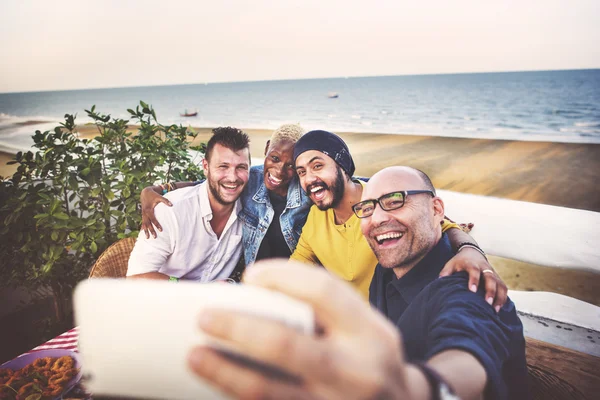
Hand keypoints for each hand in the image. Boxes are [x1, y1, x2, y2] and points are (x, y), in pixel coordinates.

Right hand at [140, 186, 171, 238]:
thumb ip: (165, 200)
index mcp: (148, 209)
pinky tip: (144, 232)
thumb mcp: (159, 197)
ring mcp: (143, 214)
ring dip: (146, 231)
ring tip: (148, 238)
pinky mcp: (143, 214)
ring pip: (144, 224)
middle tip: (155, 237)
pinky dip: (143, 227)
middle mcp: (145, 213)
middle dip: (151, 230)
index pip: (153, 219)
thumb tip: (172, 205)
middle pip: (148, 223)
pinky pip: (143, 222)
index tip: (161, 230)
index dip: (157, 224)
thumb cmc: (153, 195)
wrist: (145, 192)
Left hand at [188, 260, 409, 399]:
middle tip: (204, 317)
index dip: (281, 276)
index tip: (250, 275)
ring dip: (225, 372)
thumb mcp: (365, 326)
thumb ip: (324, 307)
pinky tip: (221, 385)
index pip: (323, 291)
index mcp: (371, 333)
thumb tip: (256, 287)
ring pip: (268, 391)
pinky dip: (240, 396)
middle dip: (238, 329)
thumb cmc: (371, 357)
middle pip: (285, 346)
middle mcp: (356, 370)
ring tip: (196, 356)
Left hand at [439, 248, 507, 311]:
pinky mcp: (498, 278)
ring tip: (495, 310)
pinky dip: (503, 298)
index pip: (474, 271)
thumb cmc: (459, 262)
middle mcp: (484, 268)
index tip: (472, 291)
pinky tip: (499, 308)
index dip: (474, 280)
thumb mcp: (450, 264)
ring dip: (499, 297)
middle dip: (490, 291)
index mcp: (472, 264)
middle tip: (488, 303)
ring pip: (500, 284)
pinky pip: (504, 288)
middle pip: (490, 278)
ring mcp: (493, 273)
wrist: (472, 253)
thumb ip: (445, 273)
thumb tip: (439, 283)